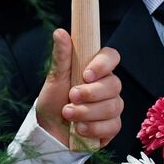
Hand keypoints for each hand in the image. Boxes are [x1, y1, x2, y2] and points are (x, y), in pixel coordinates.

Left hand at [33, 29, 122, 146]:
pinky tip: (79, 128)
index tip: (86, 75)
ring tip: (68, 114)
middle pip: (114, 85)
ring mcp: (113, 106)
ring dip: (87, 112)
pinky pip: (112, 126)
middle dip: (90, 93)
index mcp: (96, 70)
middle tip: (71, 97)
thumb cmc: (54, 101)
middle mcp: (108, 87)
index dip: (103, 65)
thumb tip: (60, 32)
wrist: (49, 131)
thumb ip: (61, 56)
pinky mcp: (112, 126)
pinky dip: (93, 128)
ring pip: (113, 106)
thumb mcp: (55, 78)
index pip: (112, 57)